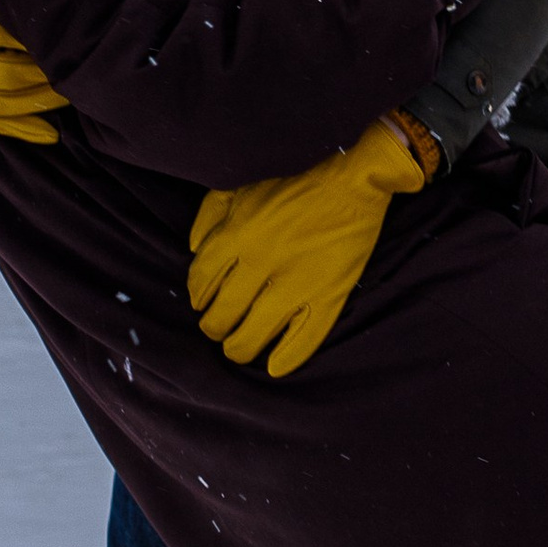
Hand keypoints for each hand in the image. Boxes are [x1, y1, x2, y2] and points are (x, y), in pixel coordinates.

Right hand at [0, 0, 69, 137]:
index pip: (4, 32)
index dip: (35, 34)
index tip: (65, 29)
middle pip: (13, 70)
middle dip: (48, 71)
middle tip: (82, 65)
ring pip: (9, 99)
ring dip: (44, 99)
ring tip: (75, 94)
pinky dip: (24, 130)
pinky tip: (51, 133)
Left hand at [188, 111, 439, 376]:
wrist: (353, 180)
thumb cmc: (294, 181)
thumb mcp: (241, 185)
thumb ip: (210, 214)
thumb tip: (194, 250)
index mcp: (238, 234)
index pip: (201, 281)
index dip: (198, 297)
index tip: (202, 303)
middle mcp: (261, 263)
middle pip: (221, 314)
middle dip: (214, 327)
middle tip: (218, 328)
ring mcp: (296, 284)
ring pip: (253, 334)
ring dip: (239, 347)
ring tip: (238, 347)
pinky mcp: (328, 297)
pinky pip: (303, 340)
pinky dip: (286, 358)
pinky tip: (274, 366)